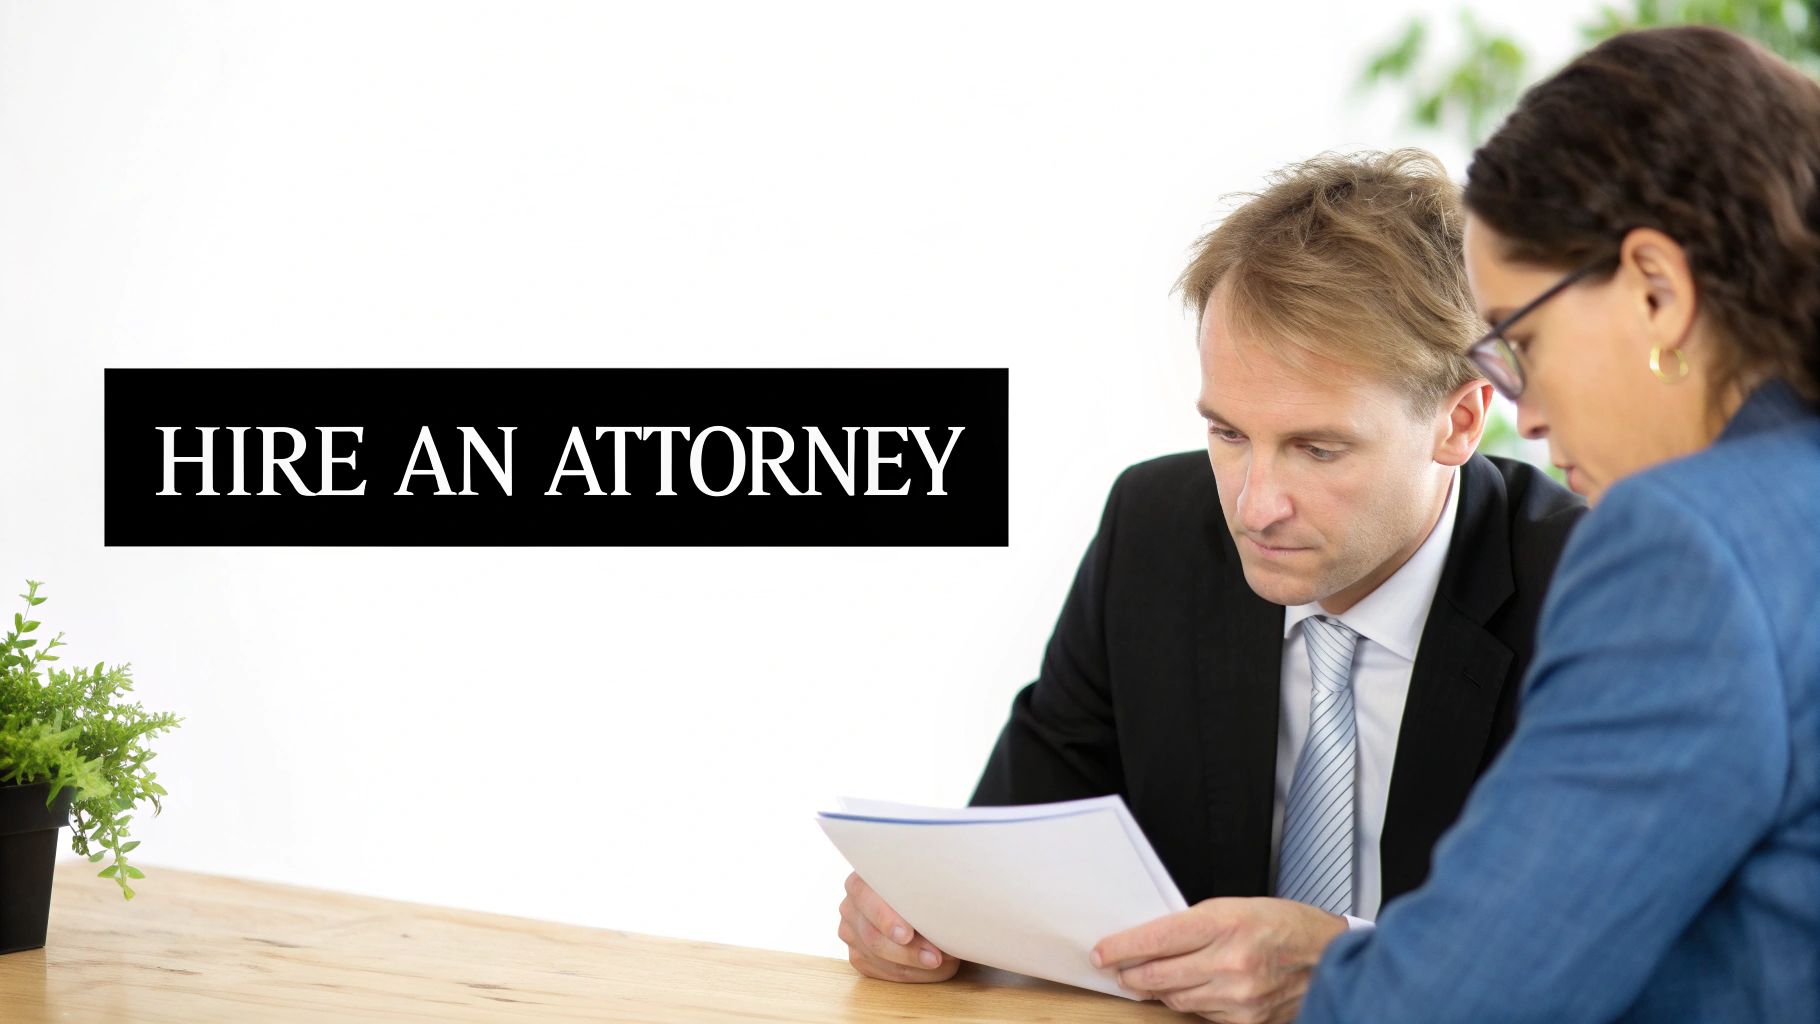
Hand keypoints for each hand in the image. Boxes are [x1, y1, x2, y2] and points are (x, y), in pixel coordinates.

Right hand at [837, 872, 958, 982]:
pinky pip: (882, 971)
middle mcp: (851, 904)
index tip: (907, 935)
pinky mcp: (859, 955)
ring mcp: (851, 931)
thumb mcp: (926, 883)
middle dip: (907, 951)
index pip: (865, 896)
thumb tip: (943, 925)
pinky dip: (911, 972)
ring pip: (877, 957)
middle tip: (934, 957)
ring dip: (914, 964)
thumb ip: (928, 896)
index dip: (885, 918)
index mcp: (863, 877)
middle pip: (873, 935)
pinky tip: (932, 968)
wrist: (919, 901)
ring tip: (942, 962)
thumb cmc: (925, 887)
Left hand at [1090, 897, 1347, 1022]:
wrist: (1331, 957)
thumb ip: (1194, 924)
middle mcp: (1230, 961)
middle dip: (1130, 973)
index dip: (1121, 947)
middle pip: (1158, 974)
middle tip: (1117, 969)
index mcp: (1225, 922)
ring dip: (1156, 989)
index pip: (1156, 937)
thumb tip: (1152, 941)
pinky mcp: (1248, 1021)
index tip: (1102, 952)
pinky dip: (1190, 1002)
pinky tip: (1191, 990)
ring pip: (1175, 998)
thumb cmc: (1286, 926)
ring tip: (1148, 979)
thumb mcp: (1236, 907)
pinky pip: (1201, 1014)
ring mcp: (1239, 996)